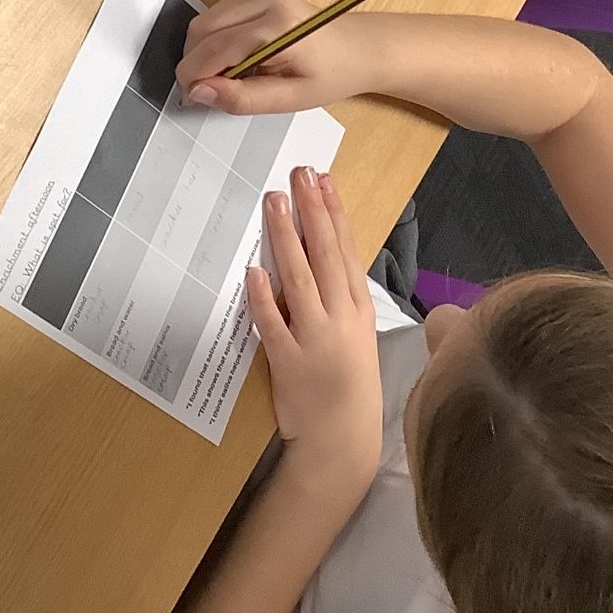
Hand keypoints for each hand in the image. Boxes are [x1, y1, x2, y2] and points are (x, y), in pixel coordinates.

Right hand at [177, 0, 373, 114]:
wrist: (360, 48)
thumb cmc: (334, 74)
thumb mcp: (291, 99)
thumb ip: (242, 98)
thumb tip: (199, 92)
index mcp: (278, 26)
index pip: (214, 49)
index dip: (193, 77)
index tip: (191, 98)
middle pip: (201, 30)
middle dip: (195, 63)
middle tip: (213, 91)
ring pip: (204, 21)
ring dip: (205, 51)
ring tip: (233, 75)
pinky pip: (217, 15)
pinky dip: (215, 39)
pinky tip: (239, 58)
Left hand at [246, 168, 381, 485]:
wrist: (343, 438)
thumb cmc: (348, 382)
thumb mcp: (356, 333)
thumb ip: (339, 296)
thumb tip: (321, 252)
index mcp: (358, 308)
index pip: (346, 249)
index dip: (334, 212)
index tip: (323, 179)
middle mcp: (340, 317)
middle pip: (325, 254)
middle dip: (311, 210)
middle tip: (298, 174)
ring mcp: (315, 338)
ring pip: (300, 279)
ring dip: (286, 238)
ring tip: (274, 203)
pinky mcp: (289, 361)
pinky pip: (273, 323)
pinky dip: (264, 297)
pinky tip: (254, 270)